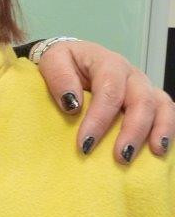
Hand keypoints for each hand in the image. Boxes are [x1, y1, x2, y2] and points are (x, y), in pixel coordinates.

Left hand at [35, 39, 173, 162]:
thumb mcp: (52, 61)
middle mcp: (130, 74)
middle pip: (141, 99)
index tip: (85, 145)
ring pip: (161, 105)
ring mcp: (143, 87)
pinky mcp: (149, 100)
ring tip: (155, 152)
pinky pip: (166, 112)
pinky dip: (168, 129)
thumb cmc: (63, 63)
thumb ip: (60, 78)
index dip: (99, 119)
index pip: (109, 89)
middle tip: (121, 157)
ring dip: (160, 129)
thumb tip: (72, 104)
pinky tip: (160, 149)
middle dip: (133, 130)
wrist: (72, 59)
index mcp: (107, 62)